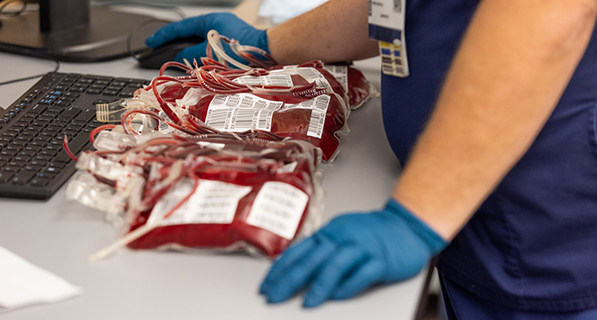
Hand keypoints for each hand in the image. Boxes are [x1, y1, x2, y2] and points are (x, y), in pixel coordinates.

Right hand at [145, 13, 269, 64]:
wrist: (267, 54)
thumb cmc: (242, 50)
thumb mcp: (210, 52)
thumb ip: (192, 53)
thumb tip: (180, 56)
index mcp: (209, 21)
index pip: (180, 27)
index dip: (163, 36)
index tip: (151, 42)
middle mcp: (216, 25)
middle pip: (189, 35)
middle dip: (174, 45)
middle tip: (160, 54)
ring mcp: (223, 34)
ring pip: (199, 44)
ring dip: (189, 54)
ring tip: (178, 63)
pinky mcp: (229, 45)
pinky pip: (209, 50)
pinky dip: (200, 57)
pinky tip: (197, 66)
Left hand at [259, 199, 447, 307]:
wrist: (405, 225)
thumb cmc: (371, 232)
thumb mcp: (339, 234)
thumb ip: (319, 250)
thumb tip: (293, 267)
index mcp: (329, 233)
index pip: (298, 251)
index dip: (280, 269)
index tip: (267, 285)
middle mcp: (342, 238)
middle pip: (312, 260)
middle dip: (290, 280)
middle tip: (275, 296)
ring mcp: (362, 248)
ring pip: (336, 265)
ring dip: (319, 286)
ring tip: (307, 303)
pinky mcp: (381, 260)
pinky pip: (363, 273)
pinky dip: (349, 286)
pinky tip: (338, 296)